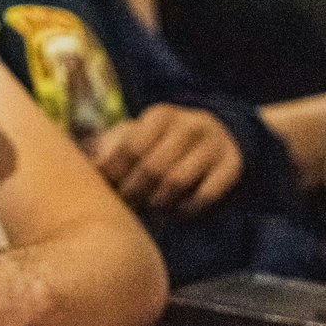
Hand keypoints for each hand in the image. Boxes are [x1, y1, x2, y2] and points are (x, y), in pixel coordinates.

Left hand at [88, 105, 241, 214]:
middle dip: (135, 192)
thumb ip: (111, 145)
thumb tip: (94, 165)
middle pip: (153, 167)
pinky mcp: (231, 165)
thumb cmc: (161, 141)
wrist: (215, 135)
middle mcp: (190, 124)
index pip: (132, 148)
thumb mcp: (137, 134)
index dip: (116, 174)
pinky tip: (174, 211)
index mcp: (161, 115)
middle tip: (127, 205)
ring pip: (178, 181)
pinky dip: (186, 208)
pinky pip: (205, 194)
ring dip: (158, 202)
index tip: (107, 190)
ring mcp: (214, 144)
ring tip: (148, 208)